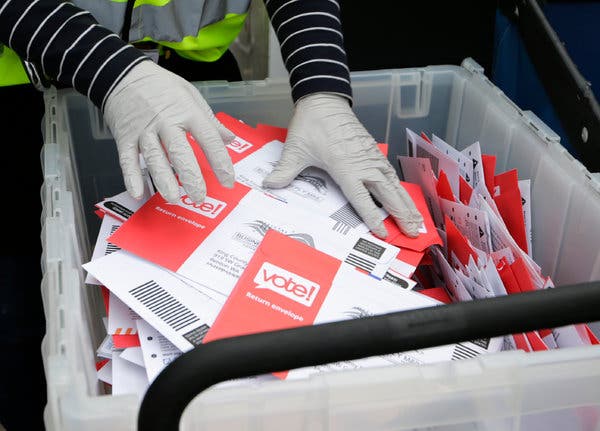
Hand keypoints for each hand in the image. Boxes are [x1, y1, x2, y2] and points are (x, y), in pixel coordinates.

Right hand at [103, 60, 234, 202]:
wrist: (123, 74)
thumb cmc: (161, 86)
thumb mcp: (191, 96)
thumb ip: (210, 121)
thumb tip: (229, 139)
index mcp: (187, 112)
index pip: (208, 139)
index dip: (220, 162)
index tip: (228, 181)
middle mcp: (166, 122)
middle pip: (180, 152)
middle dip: (191, 177)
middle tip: (200, 196)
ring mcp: (144, 131)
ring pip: (154, 158)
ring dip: (163, 180)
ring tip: (174, 198)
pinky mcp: (125, 137)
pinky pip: (127, 159)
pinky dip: (131, 177)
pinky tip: (138, 192)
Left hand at [263, 93, 422, 237]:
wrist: (323, 100)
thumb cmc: (311, 124)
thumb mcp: (295, 149)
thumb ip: (285, 170)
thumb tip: (269, 185)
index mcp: (344, 166)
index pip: (362, 197)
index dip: (372, 216)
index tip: (383, 232)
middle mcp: (362, 163)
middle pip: (386, 193)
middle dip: (401, 213)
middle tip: (414, 231)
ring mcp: (370, 156)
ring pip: (393, 184)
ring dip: (406, 202)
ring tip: (418, 220)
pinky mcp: (372, 151)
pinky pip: (390, 173)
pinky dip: (400, 187)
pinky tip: (405, 198)